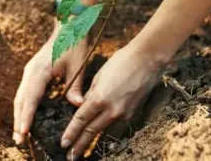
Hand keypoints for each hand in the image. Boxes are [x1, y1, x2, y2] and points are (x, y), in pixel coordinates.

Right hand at [13, 22, 87, 144]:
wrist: (69, 26)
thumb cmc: (74, 44)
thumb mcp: (78, 66)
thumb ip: (75, 87)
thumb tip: (77, 106)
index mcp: (40, 71)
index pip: (31, 98)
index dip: (26, 117)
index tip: (23, 132)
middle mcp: (31, 72)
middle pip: (21, 100)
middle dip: (19, 121)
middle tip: (18, 141)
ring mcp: (30, 72)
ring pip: (20, 97)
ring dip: (19, 115)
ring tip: (20, 135)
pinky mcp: (32, 72)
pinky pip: (25, 93)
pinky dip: (24, 107)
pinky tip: (27, 119)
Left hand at [60, 44, 161, 159]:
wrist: (147, 59)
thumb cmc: (121, 62)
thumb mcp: (99, 77)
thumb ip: (91, 95)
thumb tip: (84, 106)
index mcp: (100, 98)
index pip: (81, 120)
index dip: (71, 133)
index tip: (63, 143)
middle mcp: (112, 109)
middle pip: (92, 131)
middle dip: (79, 145)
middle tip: (70, 157)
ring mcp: (124, 113)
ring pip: (103, 128)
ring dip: (92, 140)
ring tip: (81, 150)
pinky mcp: (133, 112)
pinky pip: (115, 121)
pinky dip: (106, 126)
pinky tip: (100, 129)